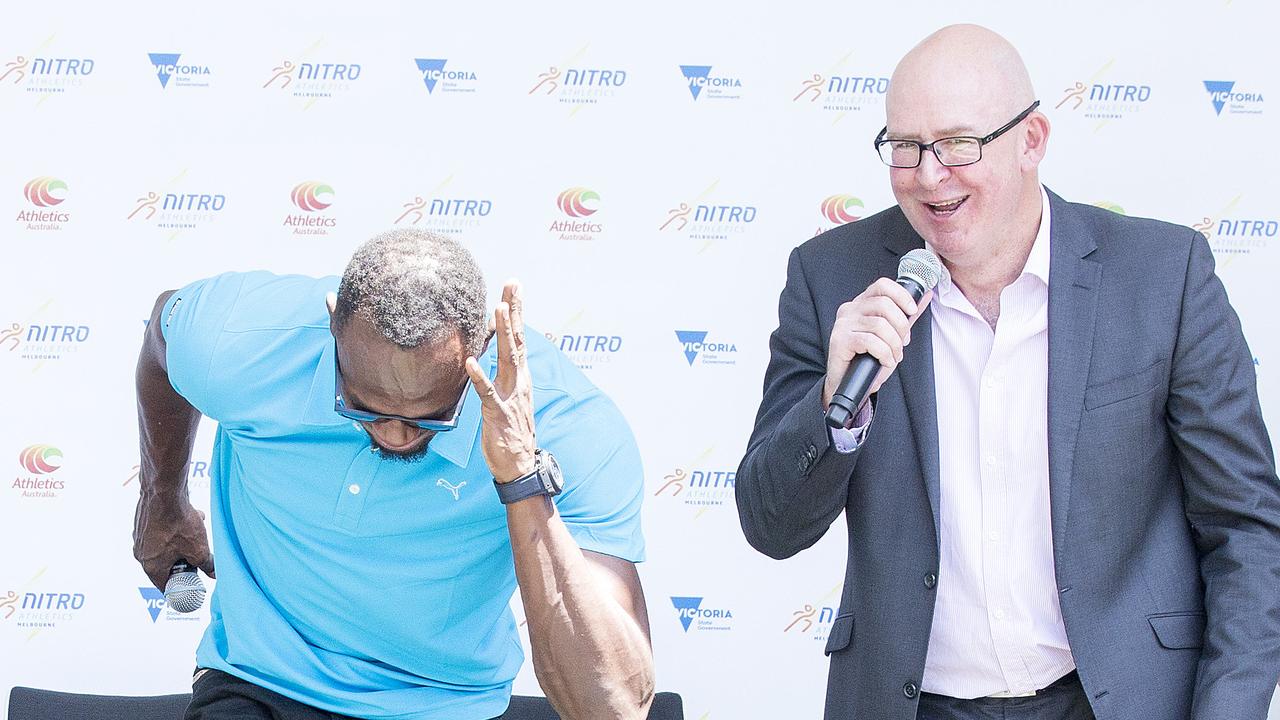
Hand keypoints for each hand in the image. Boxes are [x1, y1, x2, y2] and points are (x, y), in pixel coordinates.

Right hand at [133, 493, 214, 590]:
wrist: (165, 492)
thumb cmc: (178, 523)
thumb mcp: (198, 549)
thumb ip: (207, 565)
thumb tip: (215, 574)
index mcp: (150, 566)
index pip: (165, 585)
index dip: (180, 586)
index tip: (191, 584)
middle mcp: (141, 553)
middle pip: (166, 564)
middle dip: (185, 558)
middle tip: (198, 554)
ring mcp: (141, 537)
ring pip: (167, 545)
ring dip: (184, 540)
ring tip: (197, 531)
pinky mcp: (144, 522)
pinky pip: (164, 530)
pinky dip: (178, 527)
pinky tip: (192, 517)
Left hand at [466, 280, 536, 483]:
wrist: (520, 464)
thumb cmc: (512, 431)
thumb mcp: (511, 396)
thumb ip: (506, 374)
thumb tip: (499, 355)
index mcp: (521, 376)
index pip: (520, 337)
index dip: (517, 311)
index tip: (514, 287)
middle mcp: (519, 381)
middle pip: (517, 339)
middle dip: (514, 311)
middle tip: (512, 284)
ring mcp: (510, 396)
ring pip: (507, 359)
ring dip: (502, 334)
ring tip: (497, 309)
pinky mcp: (497, 413)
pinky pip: (487, 392)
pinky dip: (479, 377)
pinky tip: (470, 362)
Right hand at [823, 278, 932, 408]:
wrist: (848, 384)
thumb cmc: (868, 359)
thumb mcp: (891, 334)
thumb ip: (905, 315)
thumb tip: (926, 296)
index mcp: (861, 304)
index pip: (882, 286)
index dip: (901, 295)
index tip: (912, 311)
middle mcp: (849, 310)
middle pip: (884, 304)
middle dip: (901, 326)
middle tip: (903, 343)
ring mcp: (842, 324)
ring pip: (880, 325)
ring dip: (894, 345)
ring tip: (893, 356)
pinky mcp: (840, 340)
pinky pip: (870, 341)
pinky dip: (884, 354)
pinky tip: (884, 362)